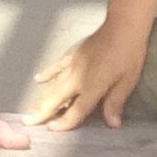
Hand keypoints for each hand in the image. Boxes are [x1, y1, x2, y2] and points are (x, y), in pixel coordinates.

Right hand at [25, 11, 151, 132]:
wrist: (122, 26)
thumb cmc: (129, 55)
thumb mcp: (127, 81)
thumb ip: (115, 102)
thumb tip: (112, 125)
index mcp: (93, 86)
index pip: (76, 109)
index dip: (64, 122)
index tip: (51, 130)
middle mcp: (78, 77)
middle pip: (57, 98)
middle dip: (42, 112)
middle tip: (27, 122)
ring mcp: (73, 65)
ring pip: (53, 85)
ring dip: (41, 98)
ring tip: (30, 109)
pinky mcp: (73, 55)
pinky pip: (56, 67)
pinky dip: (46, 74)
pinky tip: (38, 79)